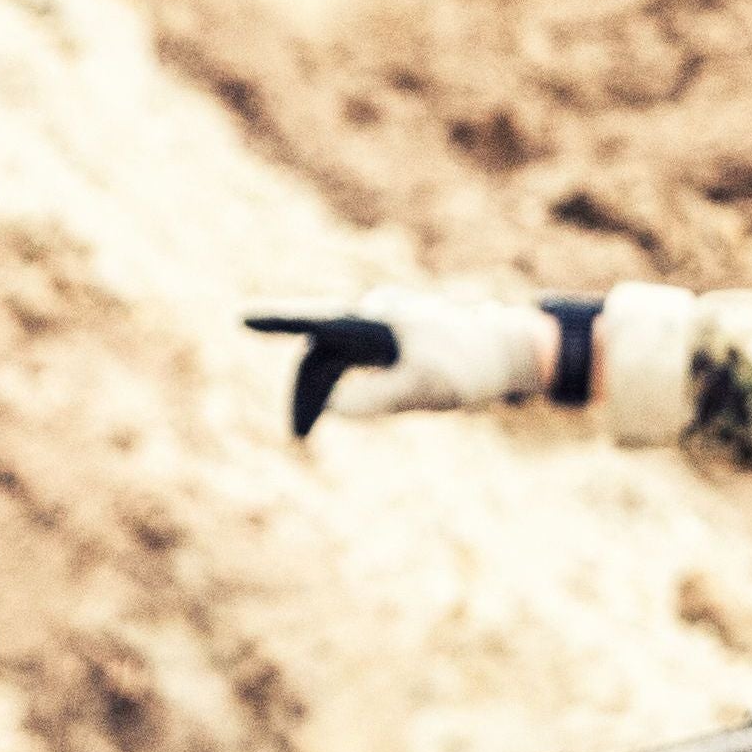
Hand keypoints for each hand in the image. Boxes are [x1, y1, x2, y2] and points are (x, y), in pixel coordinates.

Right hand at [241, 289, 559, 435]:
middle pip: (320, 353)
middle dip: (304, 391)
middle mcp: (371, 315)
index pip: (315, 323)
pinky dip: (338, 383)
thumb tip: (335, 408)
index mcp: (374, 321)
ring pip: (334, 358)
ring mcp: (380, 325)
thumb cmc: (469, 367)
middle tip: (299, 436)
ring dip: (320, 391)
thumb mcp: (425, 388)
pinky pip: (350, 359)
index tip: (241, 317)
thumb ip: (379, 396)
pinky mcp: (390, 337)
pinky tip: (337, 407)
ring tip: (309, 430)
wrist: (510, 351)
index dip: (276, 321)